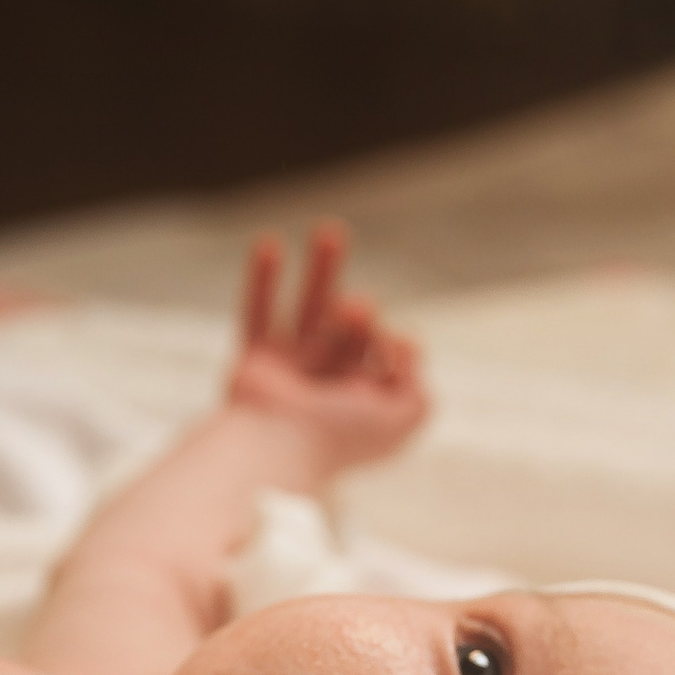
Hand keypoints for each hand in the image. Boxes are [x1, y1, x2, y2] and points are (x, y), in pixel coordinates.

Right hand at [227, 223, 427, 474]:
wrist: (280, 444)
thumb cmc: (340, 436)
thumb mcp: (404, 418)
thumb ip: (419, 386)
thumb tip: (404, 346)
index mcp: (364, 398)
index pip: (387, 352)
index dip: (395, 344)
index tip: (392, 348)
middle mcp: (329, 382)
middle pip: (351, 326)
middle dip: (361, 313)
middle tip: (358, 308)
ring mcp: (291, 370)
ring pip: (309, 309)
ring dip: (323, 270)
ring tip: (330, 230)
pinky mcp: (255, 362)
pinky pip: (256, 314)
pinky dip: (261, 280)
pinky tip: (268, 242)